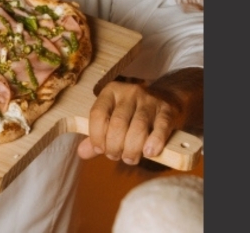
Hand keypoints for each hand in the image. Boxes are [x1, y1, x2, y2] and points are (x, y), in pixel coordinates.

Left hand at [77, 67, 202, 164]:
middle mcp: (129, 92)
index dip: (96, 136)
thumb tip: (81, 152)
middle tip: (117, 156)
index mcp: (110, 92)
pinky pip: (160, 127)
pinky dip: (154, 143)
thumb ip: (98, 135)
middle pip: (118, 124)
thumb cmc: (133, 114)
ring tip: (130, 158)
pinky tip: (149, 153)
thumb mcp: (112, 119)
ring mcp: (149, 100)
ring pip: (138, 127)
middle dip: (115, 146)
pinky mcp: (167, 110)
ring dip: (132, 149)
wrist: (166, 99)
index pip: (97, 114)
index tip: (100, 149)